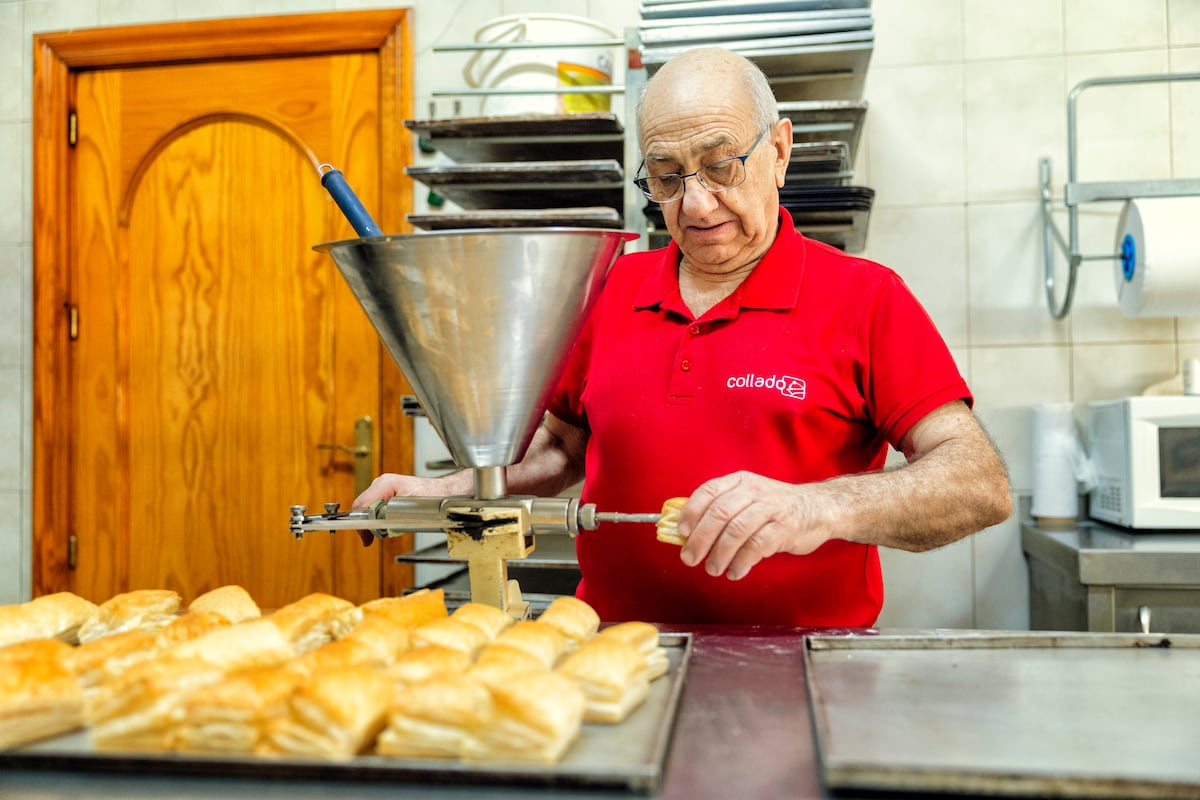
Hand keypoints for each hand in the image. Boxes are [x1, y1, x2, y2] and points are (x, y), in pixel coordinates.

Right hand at [350, 473, 458, 546]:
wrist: (444, 491)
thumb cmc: (433, 496)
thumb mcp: (411, 509)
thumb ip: (391, 517)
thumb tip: (377, 528)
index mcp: (385, 484)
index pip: (361, 505)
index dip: (361, 524)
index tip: (366, 538)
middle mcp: (382, 483)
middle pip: (362, 507)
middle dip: (367, 524)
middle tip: (374, 538)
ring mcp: (383, 488)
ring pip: (368, 509)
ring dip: (374, 522)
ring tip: (384, 530)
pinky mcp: (387, 493)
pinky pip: (376, 508)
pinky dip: (380, 519)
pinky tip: (389, 524)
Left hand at [676, 471, 830, 580]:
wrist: (819, 508)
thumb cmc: (776, 508)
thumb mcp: (749, 499)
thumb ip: (722, 511)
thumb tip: (688, 535)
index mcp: (740, 481)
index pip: (708, 492)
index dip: (691, 513)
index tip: (682, 533)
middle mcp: (754, 490)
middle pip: (719, 513)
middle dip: (700, 539)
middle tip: (690, 558)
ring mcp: (771, 508)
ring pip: (736, 530)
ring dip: (720, 554)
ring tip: (712, 569)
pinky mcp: (785, 527)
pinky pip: (757, 546)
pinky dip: (741, 562)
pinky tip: (735, 572)